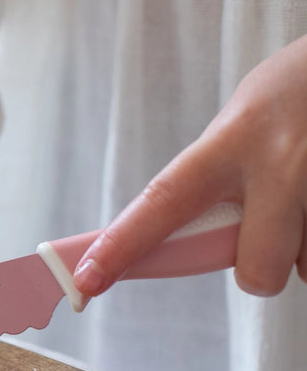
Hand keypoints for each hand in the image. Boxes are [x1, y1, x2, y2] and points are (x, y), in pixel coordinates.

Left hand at [74, 33, 306, 298]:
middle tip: (264, 234)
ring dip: (300, 246)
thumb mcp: (243, 119)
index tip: (84, 280)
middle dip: (256, 270)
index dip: (121, 247)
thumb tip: (182, 231)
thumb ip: (213, 174)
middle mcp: (280, 164)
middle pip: (256, 269)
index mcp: (232, 140)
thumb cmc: (298, 90)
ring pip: (303, 265)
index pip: (162, 203)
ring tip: (304, 193)